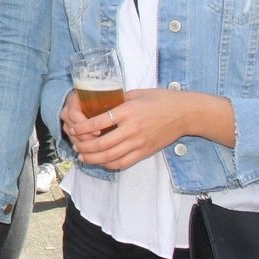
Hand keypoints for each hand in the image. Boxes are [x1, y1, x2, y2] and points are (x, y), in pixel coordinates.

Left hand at [65, 89, 188, 169]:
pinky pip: (124, 162)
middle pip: (101, 144)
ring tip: (82, 156)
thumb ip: (118, 100)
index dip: (82, 128)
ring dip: (93, 158)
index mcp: (127, 112)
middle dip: (84, 147)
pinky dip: (109, 164)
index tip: (74, 129)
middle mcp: (132, 129)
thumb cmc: (161, 99)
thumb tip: (99, 102)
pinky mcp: (145, 152)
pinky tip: (101, 161)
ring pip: (110, 157)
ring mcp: (139, 143)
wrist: (185, 113)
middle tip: (74, 146)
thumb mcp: (137, 93)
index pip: (98, 123)